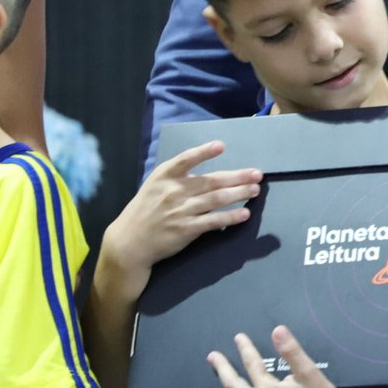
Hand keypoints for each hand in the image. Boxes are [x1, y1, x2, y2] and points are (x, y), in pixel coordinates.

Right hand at [105, 141, 260, 277]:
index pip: (185, 160)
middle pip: (211, 181)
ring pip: (216, 199)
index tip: (221, 146)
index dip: (203, 152)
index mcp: (164, 176)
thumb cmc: (145, 211)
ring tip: (255, 190)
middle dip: (237, 177)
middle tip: (257, 174)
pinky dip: (230, 217)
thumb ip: (177, 177)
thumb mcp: (154, 186)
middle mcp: (173, 191)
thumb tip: (206, 171)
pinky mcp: (187, 229)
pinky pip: (214, 221)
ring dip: (239, 193)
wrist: (130, 242)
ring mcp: (181, 210)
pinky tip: (244, 213)